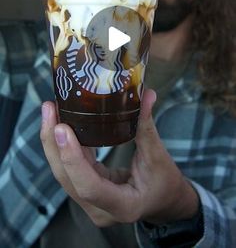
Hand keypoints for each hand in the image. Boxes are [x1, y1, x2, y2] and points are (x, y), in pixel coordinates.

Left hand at [40, 89, 199, 226]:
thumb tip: (147, 94)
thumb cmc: (165, 183)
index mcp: (123, 205)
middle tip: (49, 109)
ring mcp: (90, 203)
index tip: (62, 128)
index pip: (89, 186)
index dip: (73, 158)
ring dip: (53, 142)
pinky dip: (63, 146)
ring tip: (49, 111)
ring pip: (63, 174)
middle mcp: (100, 210)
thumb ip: (147, 126)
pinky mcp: (86, 191)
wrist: (166, 202)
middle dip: (53, 143)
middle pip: (67, 178)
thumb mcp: (159, 157)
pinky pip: (69, 169)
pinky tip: (59, 123)